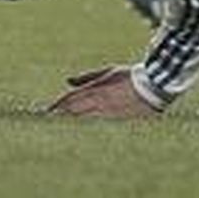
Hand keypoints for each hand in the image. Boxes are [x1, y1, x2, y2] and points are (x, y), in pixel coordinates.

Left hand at [46, 66, 160, 118]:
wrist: (153, 89)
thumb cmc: (129, 76)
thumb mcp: (107, 72)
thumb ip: (87, 77)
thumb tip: (68, 80)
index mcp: (97, 90)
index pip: (71, 99)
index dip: (58, 105)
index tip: (46, 110)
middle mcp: (100, 104)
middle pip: (74, 112)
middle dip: (60, 116)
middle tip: (46, 120)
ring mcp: (107, 115)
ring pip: (83, 119)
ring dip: (71, 121)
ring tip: (58, 124)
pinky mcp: (115, 121)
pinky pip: (95, 123)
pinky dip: (85, 124)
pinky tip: (79, 126)